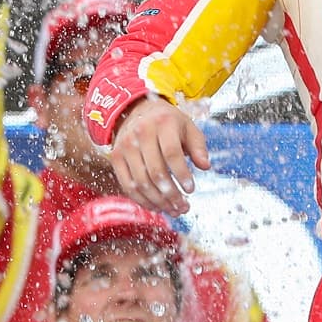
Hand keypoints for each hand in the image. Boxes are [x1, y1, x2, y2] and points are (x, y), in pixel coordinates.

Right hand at [108, 96, 209, 214]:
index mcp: (162, 123)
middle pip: (155, 171)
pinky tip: (156, 207)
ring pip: (141, 182)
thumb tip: (205, 166)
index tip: (191, 189)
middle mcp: (141, 133)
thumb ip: (198, 146)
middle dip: (171, 194)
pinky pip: (128, 185)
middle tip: (184, 207)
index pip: (171, 153)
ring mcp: (126, 146)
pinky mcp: (116, 157)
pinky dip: (142, 200)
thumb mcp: (187, 126)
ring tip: (173, 210)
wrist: (137, 111)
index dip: (181, 174)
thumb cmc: (167, 122)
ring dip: (158, 201)